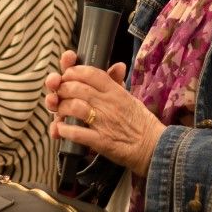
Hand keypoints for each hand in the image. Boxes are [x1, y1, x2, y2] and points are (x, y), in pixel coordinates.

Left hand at [45, 48, 164, 175]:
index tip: (67, 75)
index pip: (91, 73)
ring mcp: (104, 123)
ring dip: (61, 109)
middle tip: (58, 94)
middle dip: (62, 90)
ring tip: (59, 112)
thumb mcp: (130, 98)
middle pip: (77, 88)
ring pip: (74, 107)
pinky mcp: (101, 141)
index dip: (74, 71)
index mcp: (115, 92)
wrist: (153, 146)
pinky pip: (77, 133)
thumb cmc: (141, 122)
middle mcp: (108, 104)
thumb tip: (117, 65)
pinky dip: (65, 130)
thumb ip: (117, 83)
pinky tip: (60, 130)